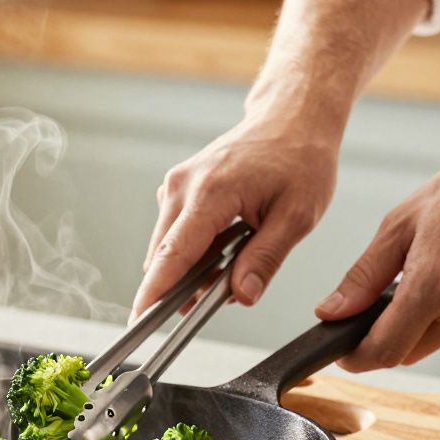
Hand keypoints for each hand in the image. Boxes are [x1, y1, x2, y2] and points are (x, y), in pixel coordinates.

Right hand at [132, 113, 339, 319]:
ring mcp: (176, 185)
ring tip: (240, 255)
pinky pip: (175, 232)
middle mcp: (183, 186)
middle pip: (164, 256)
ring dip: (194, 267)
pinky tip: (229, 242)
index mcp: (211, 192)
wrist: (291, 118)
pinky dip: (195, 249)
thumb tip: (241, 295)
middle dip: (184, 286)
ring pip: (168, 247)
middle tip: (225, 293)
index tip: (139, 321)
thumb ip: (266, 259)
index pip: (174, 254)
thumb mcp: (298, 215)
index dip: (155, 293)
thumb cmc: (299, 158)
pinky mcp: (177, 187)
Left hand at [317, 144, 439, 370]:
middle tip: (367, 312)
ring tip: (413, 282)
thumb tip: (330, 313)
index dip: (356, 358)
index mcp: (433, 285)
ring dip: (411, 329)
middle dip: (381, 341)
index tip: (341, 352)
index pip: (384, 349)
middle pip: (405, 353)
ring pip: (430, 345)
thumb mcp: (399, 226)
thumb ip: (362, 278)